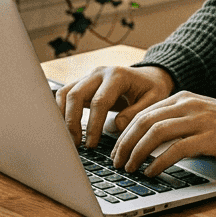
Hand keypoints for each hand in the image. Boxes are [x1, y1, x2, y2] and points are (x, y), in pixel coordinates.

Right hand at [56, 65, 174, 147]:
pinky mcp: (83, 83)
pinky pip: (65, 94)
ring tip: (68, 138)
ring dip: (62, 116)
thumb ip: (137, 112)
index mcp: (117, 76)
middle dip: (72, 121)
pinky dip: (61, 110)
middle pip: (75, 94)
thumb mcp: (154, 99)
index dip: (93, 125)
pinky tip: (63, 127)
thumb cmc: (152, 88)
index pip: (99, 101)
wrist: (149, 76)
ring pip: (65, 92)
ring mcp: (89, 77)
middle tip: (76, 143)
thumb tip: (116, 126)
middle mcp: (99, 73)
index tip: (91, 144)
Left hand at [111, 92, 215, 175]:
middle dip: (125, 143)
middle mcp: (188, 105)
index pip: (143, 113)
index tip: (116, 150)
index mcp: (183, 98)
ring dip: (137, 152)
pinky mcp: (209, 137)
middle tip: (117, 162)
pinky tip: (152, 172)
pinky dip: (159, 162)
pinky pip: (176, 149)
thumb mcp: (199, 117)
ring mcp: (199, 120)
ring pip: (155, 133)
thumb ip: (176, 123)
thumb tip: (148, 143)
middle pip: (144, 121)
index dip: (125, 133)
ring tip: (130, 168)